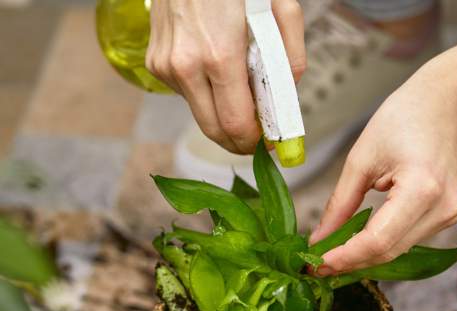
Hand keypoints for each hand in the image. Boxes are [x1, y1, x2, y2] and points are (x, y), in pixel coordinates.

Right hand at [146, 0, 305, 154]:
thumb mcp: (280, 6)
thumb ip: (291, 57)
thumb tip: (286, 95)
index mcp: (219, 55)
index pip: (236, 125)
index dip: (254, 141)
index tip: (268, 142)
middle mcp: (186, 66)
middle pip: (214, 131)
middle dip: (238, 140)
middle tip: (257, 136)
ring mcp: (166, 65)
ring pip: (200, 114)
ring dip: (222, 114)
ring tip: (238, 91)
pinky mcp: (156, 62)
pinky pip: (186, 93)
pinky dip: (205, 92)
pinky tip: (213, 68)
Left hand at [309, 62, 456, 274]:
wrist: (449, 103)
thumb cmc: (407, 116)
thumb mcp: (361, 158)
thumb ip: (339, 204)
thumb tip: (319, 239)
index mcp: (422, 189)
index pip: (378, 240)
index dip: (345, 257)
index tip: (317, 264)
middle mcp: (442, 208)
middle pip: (388, 251)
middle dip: (350, 262)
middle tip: (317, 266)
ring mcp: (449, 215)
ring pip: (397, 250)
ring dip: (363, 256)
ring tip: (332, 254)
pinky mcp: (447, 217)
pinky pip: (407, 239)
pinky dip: (380, 244)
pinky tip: (358, 242)